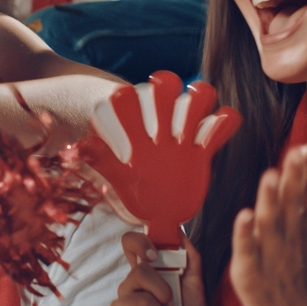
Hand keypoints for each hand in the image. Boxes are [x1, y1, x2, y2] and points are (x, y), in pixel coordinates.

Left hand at [81, 71, 240, 245]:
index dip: (127, 97)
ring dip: (198, 100)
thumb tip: (80, 145)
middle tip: (166, 94)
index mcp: (132, 137)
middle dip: (166, 90)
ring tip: (201, 103)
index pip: (126, 104)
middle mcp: (156, 133)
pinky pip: (215, 131)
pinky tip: (226, 120)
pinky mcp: (200, 153)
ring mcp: (180, 141)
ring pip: (192, 106)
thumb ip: (102, 162)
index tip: (124, 99)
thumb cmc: (133, 195)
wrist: (160, 215)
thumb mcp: (117, 179)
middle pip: (162, 96)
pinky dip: (224, 123)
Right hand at [110, 231, 206, 305]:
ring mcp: (120, 304)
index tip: (154, 254)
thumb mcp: (193, 285)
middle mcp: (129, 286)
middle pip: (139, 271)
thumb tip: (179, 231)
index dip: (138, 242)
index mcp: (145, 273)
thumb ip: (189, 258)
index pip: (129, 245)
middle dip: (163, 290)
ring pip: (142, 298)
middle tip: (172, 303)